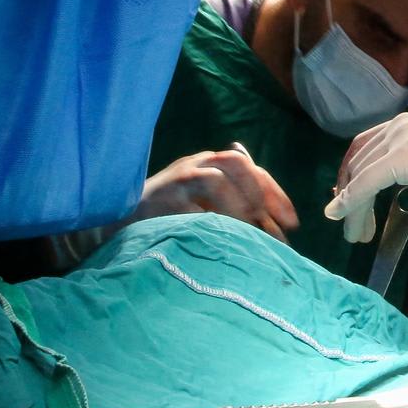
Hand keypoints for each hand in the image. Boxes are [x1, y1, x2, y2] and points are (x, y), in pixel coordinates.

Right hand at [130, 146, 298, 243]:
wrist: (115, 221)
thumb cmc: (164, 215)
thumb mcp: (198, 201)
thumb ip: (229, 202)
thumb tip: (272, 226)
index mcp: (206, 164)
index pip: (249, 167)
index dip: (274, 193)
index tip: (292, 223)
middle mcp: (194, 165)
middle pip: (236, 163)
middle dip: (261, 195)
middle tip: (275, 232)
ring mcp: (176, 180)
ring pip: (217, 181)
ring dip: (240, 210)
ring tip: (251, 238)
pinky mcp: (162, 201)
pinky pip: (194, 210)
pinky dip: (214, 225)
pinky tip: (225, 244)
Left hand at [325, 112, 407, 241]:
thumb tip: (380, 181)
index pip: (366, 146)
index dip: (351, 175)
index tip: (347, 201)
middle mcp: (402, 124)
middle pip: (360, 160)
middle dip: (349, 194)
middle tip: (351, 226)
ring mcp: (403, 138)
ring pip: (361, 174)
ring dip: (352, 206)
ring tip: (355, 235)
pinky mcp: (405, 157)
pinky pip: (367, 182)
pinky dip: (351, 201)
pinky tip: (345, 218)